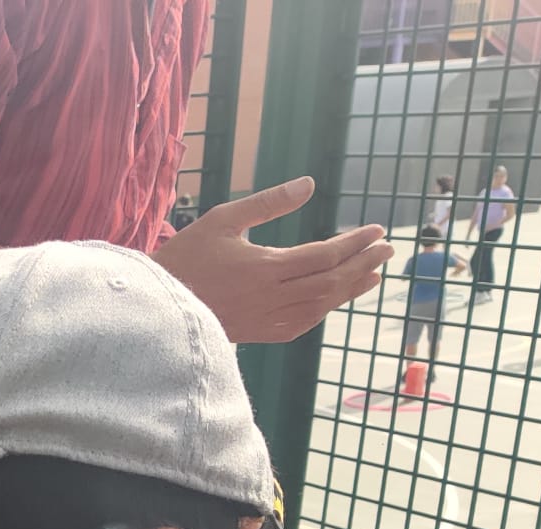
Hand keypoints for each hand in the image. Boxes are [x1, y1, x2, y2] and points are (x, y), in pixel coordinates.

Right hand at [153, 176, 392, 342]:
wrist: (153, 306)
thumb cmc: (185, 258)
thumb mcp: (222, 219)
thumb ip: (267, 203)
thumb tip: (310, 184)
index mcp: (263, 268)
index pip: (323, 256)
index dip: (354, 243)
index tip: (377, 230)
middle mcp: (268, 298)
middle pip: (329, 282)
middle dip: (361, 264)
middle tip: (386, 249)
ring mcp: (263, 319)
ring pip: (318, 307)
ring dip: (348, 290)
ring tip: (372, 275)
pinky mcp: (255, 333)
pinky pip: (298, 326)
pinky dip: (321, 312)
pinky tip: (333, 301)